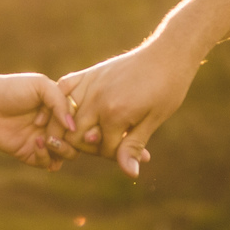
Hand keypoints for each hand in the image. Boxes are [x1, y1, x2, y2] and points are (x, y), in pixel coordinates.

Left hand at [0, 73, 78, 170]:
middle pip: (78, 140)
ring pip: (67, 154)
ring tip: (48, 139)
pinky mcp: (30, 153)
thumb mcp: (41, 86)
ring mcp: (44, 140)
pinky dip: (45, 156)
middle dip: (71, 139)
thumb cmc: (13, 89)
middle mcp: (55, 125)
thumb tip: (72, 127)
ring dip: (62, 150)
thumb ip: (60, 102)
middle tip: (54, 132)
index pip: (83, 121)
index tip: (67, 119)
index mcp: (61, 108)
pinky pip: (47, 163)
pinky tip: (36, 142)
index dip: (80, 123)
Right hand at [59, 39, 200, 177]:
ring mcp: (90, 84)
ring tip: (91, 132)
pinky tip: (72, 112)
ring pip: (64, 117)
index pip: (101, 148)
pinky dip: (62, 102)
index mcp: (114, 114)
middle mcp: (96, 99)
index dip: (114, 154)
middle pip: (75, 137)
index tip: (128, 149)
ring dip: (72, 129)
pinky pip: (63, 89)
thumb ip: (133, 145)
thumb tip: (129, 174)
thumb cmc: (166, 88)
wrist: (167, 55)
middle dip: (90, 146)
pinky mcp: (88, 73)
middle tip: (108, 143)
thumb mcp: (153, 120)